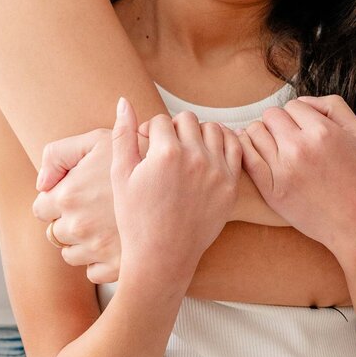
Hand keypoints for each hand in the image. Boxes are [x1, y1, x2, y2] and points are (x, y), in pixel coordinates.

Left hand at [32, 128, 125, 282]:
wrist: (182, 182)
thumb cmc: (138, 154)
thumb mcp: (97, 139)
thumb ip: (59, 154)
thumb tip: (41, 182)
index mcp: (67, 195)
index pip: (41, 208)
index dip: (55, 202)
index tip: (74, 196)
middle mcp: (77, 226)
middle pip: (55, 234)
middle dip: (69, 223)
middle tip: (93, 211)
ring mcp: (96, 250)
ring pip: (72, 256)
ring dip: (83, 245)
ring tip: (105, 227)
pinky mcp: (115, 268)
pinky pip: (94, 272)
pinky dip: (100, 262)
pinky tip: (116, 244)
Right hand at [112, 97, 241, 288]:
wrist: (162, 256)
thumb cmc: (135, 217)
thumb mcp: (120, 175)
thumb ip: (123, 135)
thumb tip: (124, 100)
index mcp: (166, 153)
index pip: (160, 121)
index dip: (148, 132)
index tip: (144, 148)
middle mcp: (196, 157)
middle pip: (186, 120)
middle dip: (173, 130)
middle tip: (163, 150)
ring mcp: (217, 171)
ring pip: (212, 129)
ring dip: (198, 134)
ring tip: (185, 152)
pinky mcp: (231, 185)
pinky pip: (234, 148)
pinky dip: (222, 144)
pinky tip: (207, 155)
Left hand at [237, 94, 355, 255]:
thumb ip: (333, 107)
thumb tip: (303, 101)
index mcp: (322, 132)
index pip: (294, 105)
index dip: (299, 116)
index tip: (305, 130)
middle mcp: (300, 148)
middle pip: (271, 116)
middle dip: (280, 123)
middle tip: (290, 139)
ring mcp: (282, 169)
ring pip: (255, 132)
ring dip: (263, 135)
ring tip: (276, 147)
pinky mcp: (270, 189)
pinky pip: (246, 157)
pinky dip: (247, 149)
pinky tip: (256, 153)